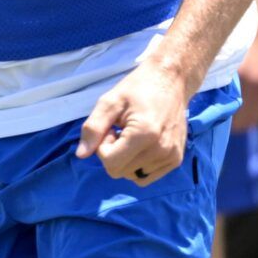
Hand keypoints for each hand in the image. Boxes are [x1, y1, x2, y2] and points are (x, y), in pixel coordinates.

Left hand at [76, 61, 190, 186]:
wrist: (171, 80)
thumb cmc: (139, 88)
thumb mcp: (110, 102)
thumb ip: (93, 128)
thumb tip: (81, 155)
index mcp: (144, 134)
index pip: (111, 163)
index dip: (103, 147)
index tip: (111, 129)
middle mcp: (161, 150)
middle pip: (120, 172)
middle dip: (113, 155)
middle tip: (120, 132)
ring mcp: (171, 157)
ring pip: (133, 176)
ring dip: (126, 161)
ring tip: (132, 137)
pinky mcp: (176, 160)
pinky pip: (147, 176)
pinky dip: (139, 166)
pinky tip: (142, 146)